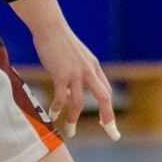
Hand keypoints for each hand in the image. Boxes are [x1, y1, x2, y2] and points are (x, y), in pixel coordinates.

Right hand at [32, 24, 115, 138]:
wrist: (51, 28)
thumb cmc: (61, 43)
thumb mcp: (77, 58)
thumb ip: (78, 74)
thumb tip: (70, 93)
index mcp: (94, 68)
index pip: (106, 91)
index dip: (107, 108)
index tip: (107, 123)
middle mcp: (89, 72)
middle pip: (104, 98)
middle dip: (108, 117)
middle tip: (110, 133)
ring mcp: (75, 74)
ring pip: (79, 102)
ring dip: (74, 119)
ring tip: (70, 132)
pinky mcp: (60, 74)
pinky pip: (60, 97)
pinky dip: (56, 108)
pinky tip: (52, 115)